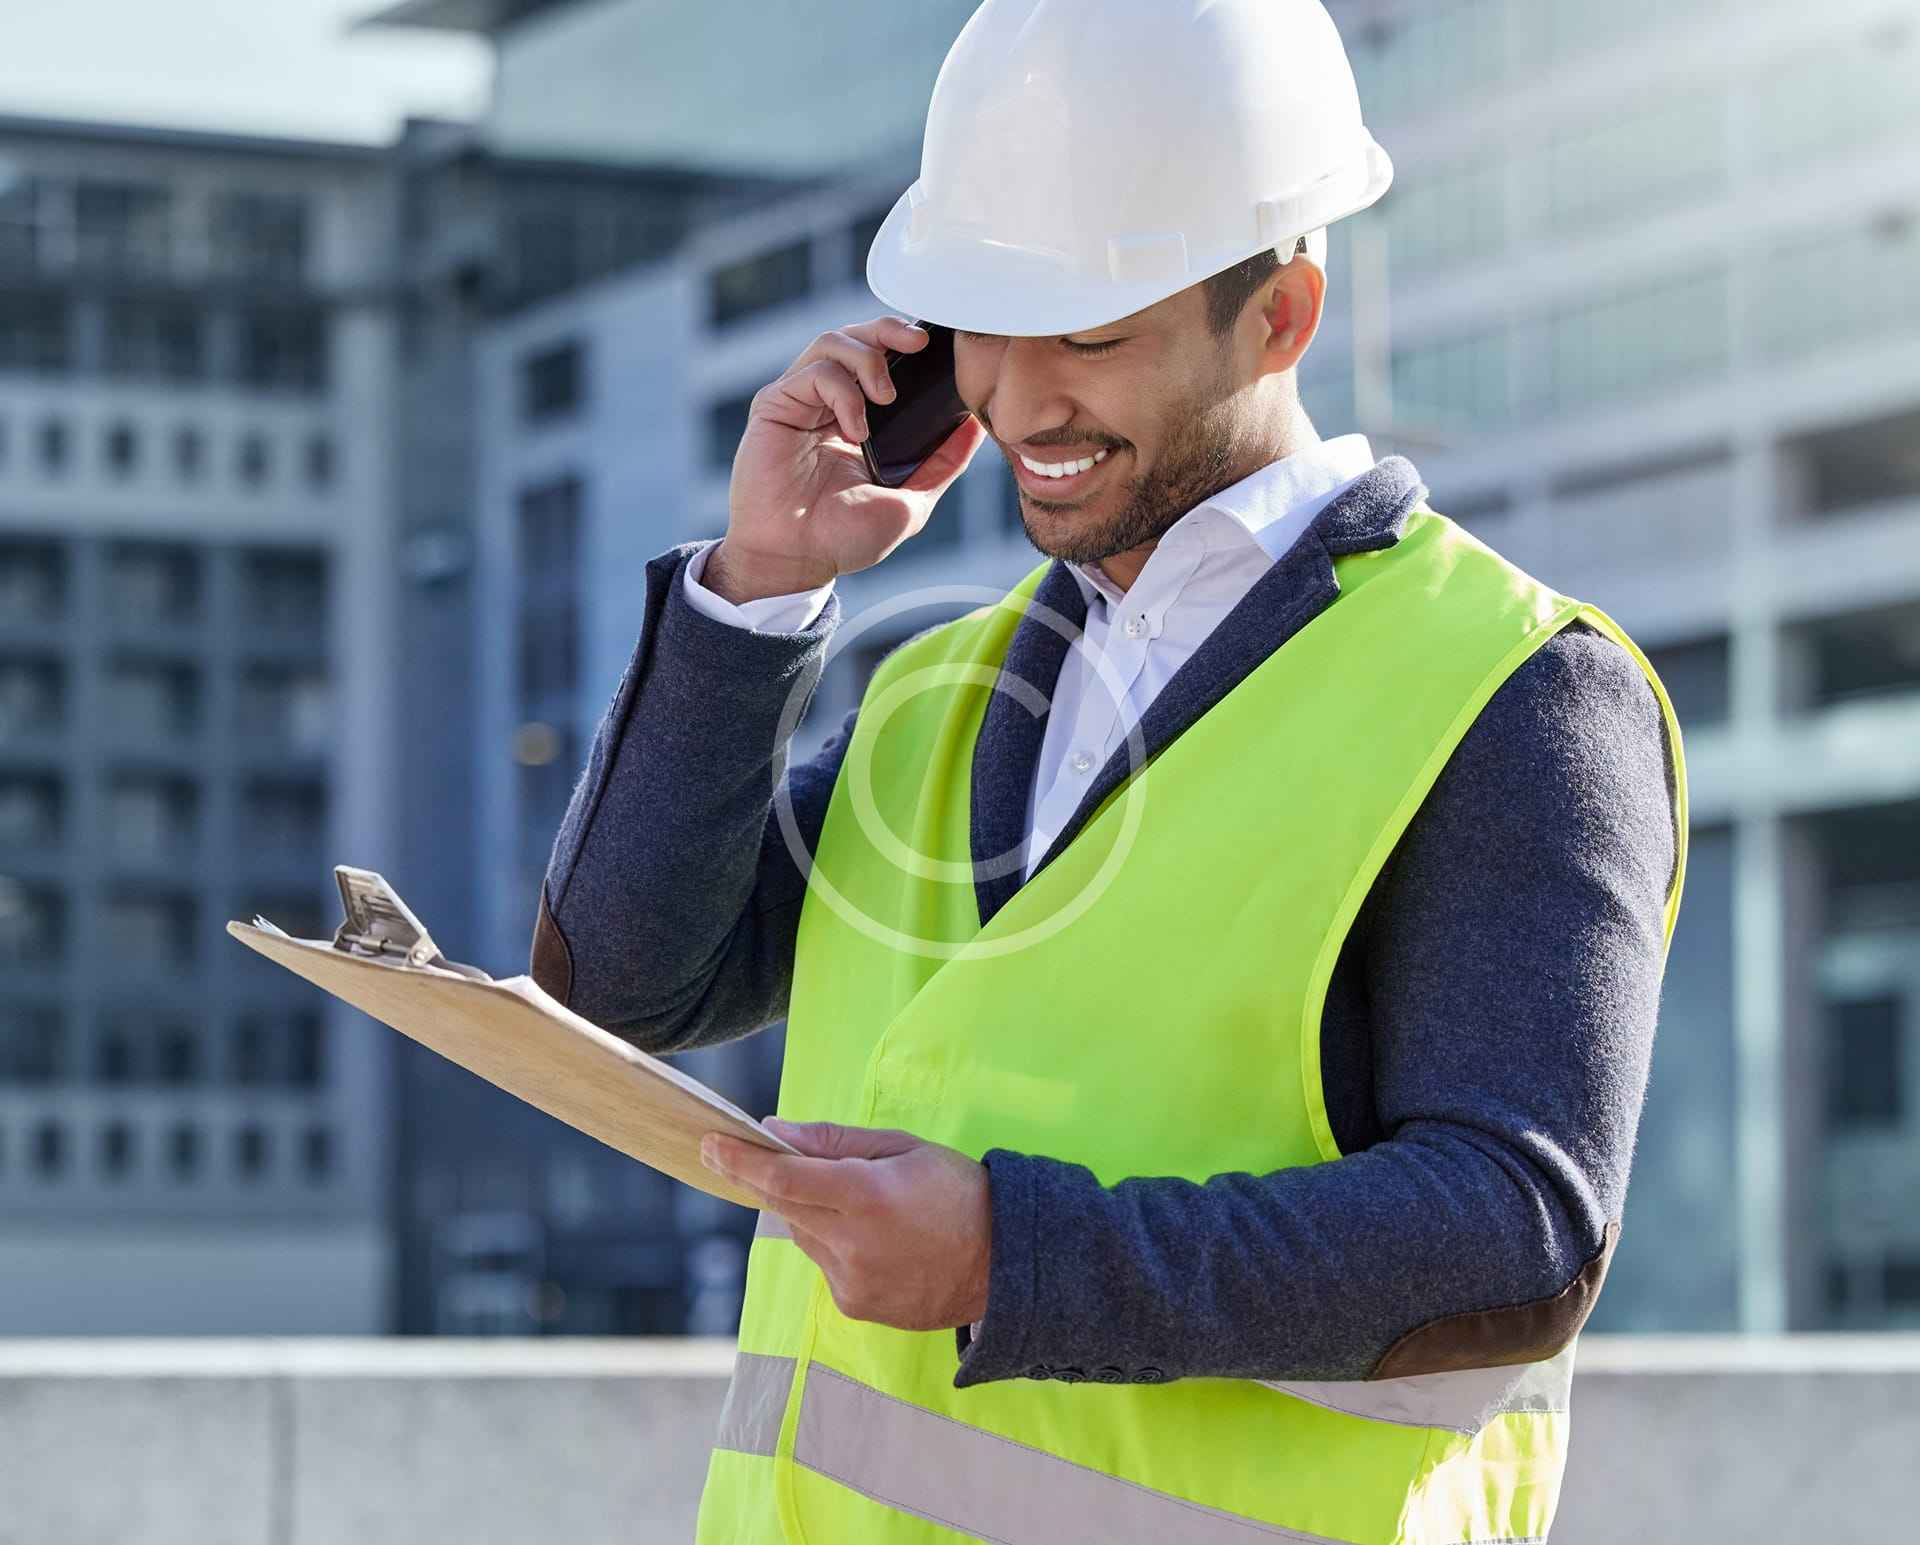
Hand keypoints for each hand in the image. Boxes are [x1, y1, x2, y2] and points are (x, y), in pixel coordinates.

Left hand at [701, 1117, 990, 1332]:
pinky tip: (875, 1238)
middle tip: (750, 1156)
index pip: (783, 1177)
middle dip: (766, 1180)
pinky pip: (824, 1264)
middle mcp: (852, 1243)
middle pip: (783, 1206)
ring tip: (858, 1203)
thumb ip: (834, 1142)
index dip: (741, 1160)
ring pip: (803, 1235)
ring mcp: (852, 1281)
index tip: (709, 1143)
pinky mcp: (855, 1305)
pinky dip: (833, 1244)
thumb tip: (774, 1131)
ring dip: (809, 1213)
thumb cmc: (957, 1191)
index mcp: (866, 1195)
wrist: (1004, 1263)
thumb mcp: (902, 1148)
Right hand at [715, 316, 987, 601]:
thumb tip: (975, 427)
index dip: (908, 344)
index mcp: (860, 418)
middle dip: (891, 329)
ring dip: (869, 360)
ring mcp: (801, 401)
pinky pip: (814, 371)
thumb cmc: (843, 538)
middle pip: (859, 336)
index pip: (884, 359)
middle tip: (919, 344)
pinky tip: (856, 428)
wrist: (796, 560)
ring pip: (834, 342)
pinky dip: (843, 391)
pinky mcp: (776, 404)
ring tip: (886, 397)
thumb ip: (942, 464)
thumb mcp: (910, 501)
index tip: (939, 349)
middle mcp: (829, 403)